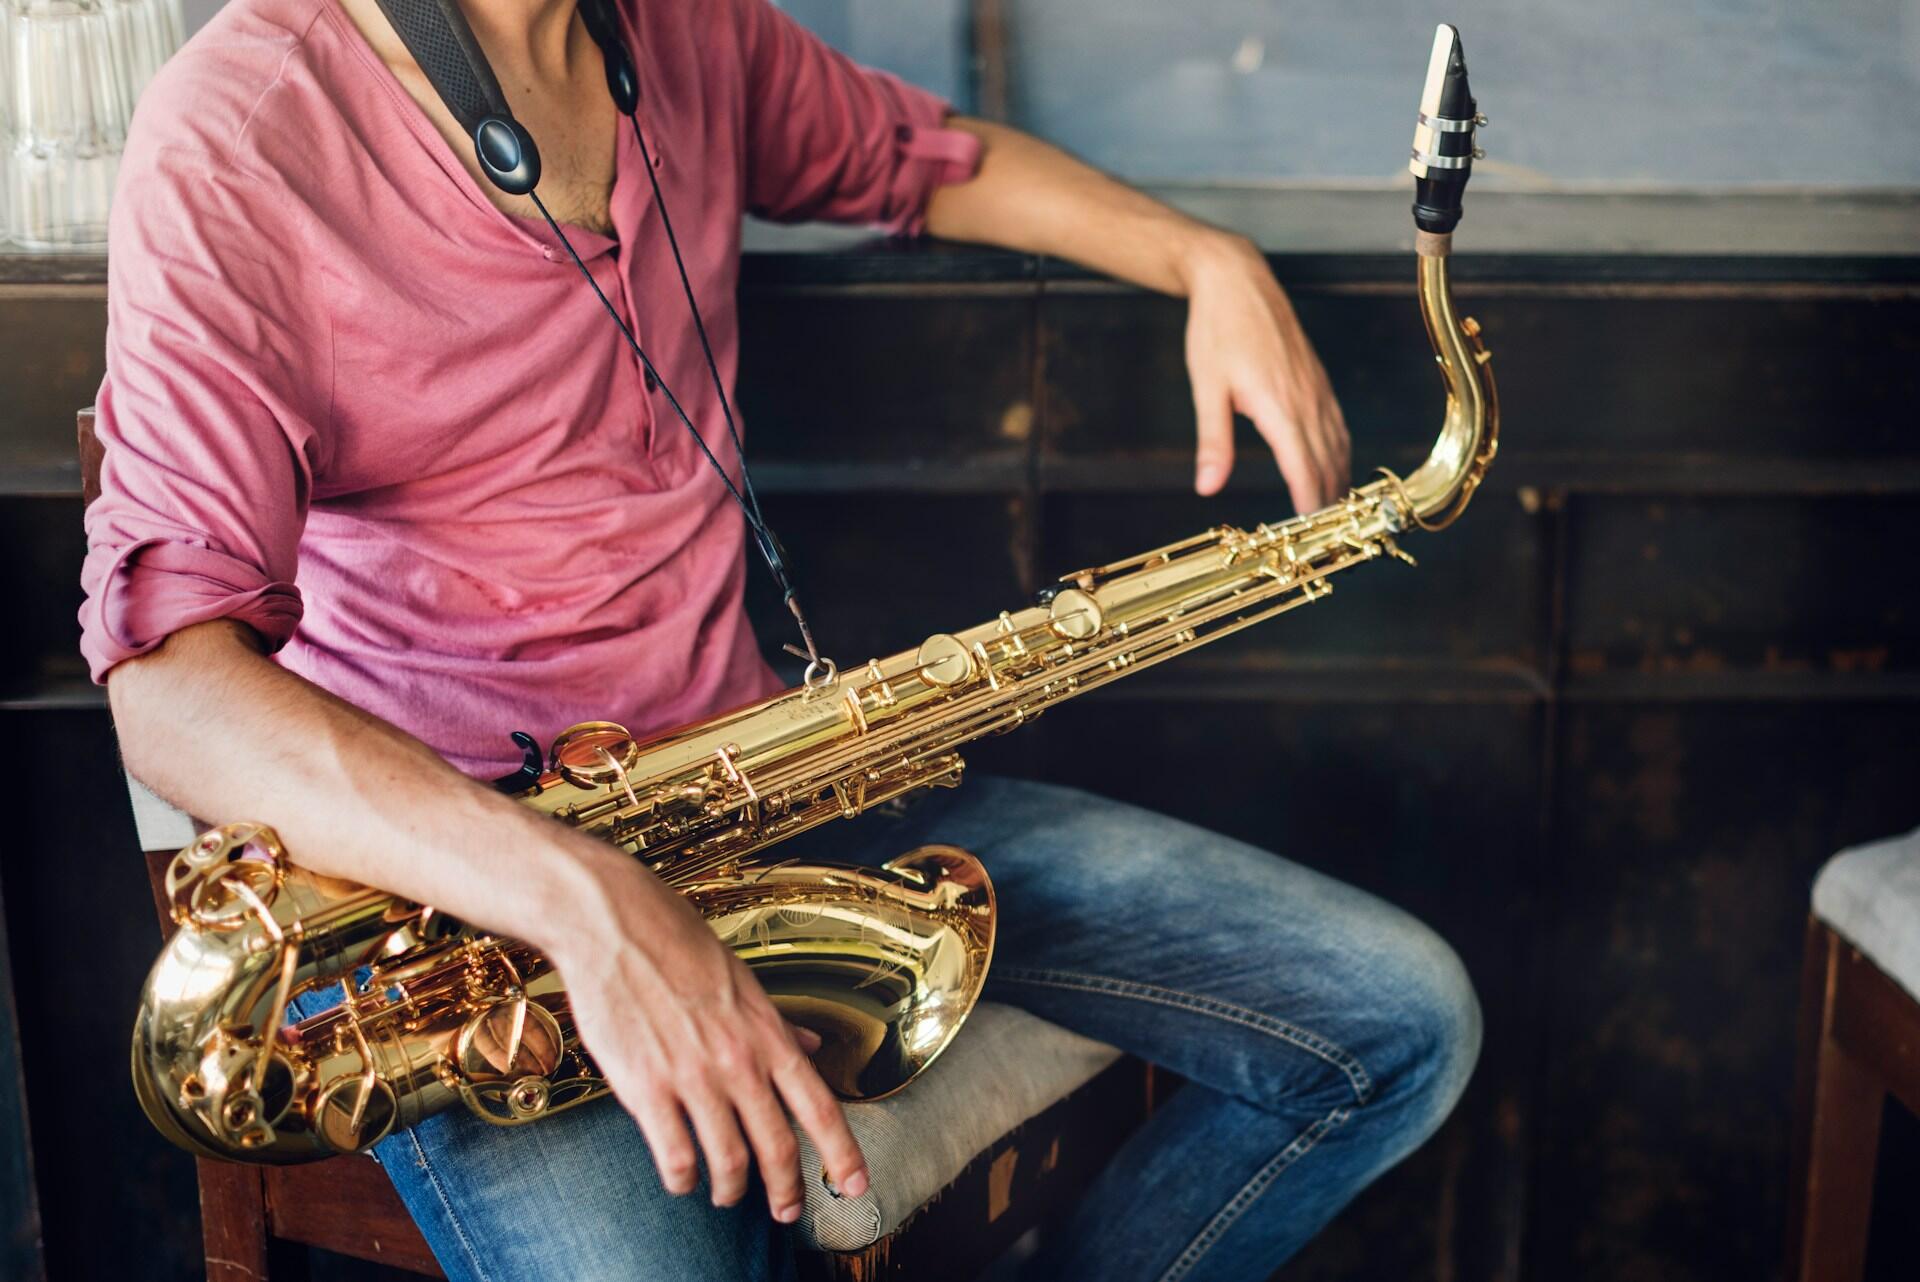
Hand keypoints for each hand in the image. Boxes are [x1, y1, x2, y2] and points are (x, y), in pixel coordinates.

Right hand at [548, 849, 868, 1222]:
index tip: (856, 1184)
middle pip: (778, 1146)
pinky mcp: (646, 1089)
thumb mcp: (742, 980)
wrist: (615, 925)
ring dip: (731, 1190)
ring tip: (727, 1195)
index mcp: (767, 1034)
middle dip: (787, 1190)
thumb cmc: (677, 943)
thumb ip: (777, 1023)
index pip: (820, 1107)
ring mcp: (693, 1078)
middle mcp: (739, 1062)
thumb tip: (809, 1046)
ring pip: (728, 1161)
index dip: (843, 1154)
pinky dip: (683, 1179)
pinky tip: (682, 1179)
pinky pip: (676, 1156)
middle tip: (786, 1211)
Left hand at [1180, 233, 1350, 512]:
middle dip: (1329, 502)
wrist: (1237, 280)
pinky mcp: (1318, 380)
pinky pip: (1338, 424)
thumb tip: (1208, 486)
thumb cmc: (1217, 330)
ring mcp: (1317, 388)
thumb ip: (1214, 441)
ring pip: (1339, 444)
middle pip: (1327, 462)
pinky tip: (1334, 467)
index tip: (1310, 534)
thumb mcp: (1207, 388)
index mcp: (1279, 405)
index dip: (1310, 503)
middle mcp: (1306, 399)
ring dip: (1339, 480)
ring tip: (1334, 515)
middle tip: (1325, 538)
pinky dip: (1340, 452)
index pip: (1303, 467)